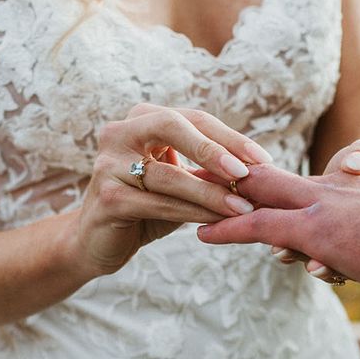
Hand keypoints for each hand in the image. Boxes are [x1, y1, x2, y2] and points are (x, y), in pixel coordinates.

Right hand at [74, 103, 271, 276]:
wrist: (96, 240)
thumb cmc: (145, 205)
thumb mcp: (178, 180)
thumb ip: (206, 171)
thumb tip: (259, 171)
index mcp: (141, 118)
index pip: (192, 118)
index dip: (230, 137)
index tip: (263, 159)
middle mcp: (119, 132)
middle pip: (173, 126)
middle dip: (214, 149)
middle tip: (246, 173)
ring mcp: (108, 163)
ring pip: (169, 173)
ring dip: (210, 193)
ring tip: (242, 208)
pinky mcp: (107, 197)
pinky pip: (158, 203)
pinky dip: (192, 213)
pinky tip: (216, 222)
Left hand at [196, 143, 359, 301]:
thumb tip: (353, 245)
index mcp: (356, 186)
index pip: (304, 177)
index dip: (272, 173)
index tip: (243, 170)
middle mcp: (335, 187)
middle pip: (271, 175)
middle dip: (231, 171)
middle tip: (194, 164)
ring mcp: (325, 206)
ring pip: (260, 194)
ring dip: (221, 197)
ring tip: (186, 193)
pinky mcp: (319, 231)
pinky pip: (262, 226)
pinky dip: (229, 230)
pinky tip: (202, 236)